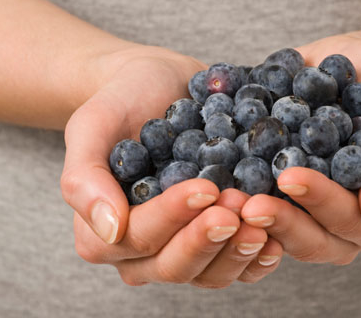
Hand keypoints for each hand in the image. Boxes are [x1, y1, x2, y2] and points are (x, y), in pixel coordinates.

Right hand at [60, 46, 281, 286]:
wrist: (159, 86)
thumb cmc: (121, 102)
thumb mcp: (91, 124)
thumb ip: (84, 177)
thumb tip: (109, 230)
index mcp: (103, 233)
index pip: (138, 238)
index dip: (173, 217)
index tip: (205, 187)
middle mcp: (143, 252)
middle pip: (175, 266)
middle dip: (208, 238)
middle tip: (237, 204)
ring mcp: (182, 249)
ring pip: (209, 275)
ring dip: (237, 251)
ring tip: (261, 218)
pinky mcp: (216, 242)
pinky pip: (237, 268)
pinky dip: (258, 259)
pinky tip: (276, 237)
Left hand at [241, 33, 360, 263]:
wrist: (355, 67)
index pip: (350, 220)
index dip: (321, 202)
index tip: (290, 176)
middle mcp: (341, 228)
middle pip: (310, 240)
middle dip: (280, 221)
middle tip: (246, 202)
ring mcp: (305, 218)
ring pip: (277, 235)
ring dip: (249, 221)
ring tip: (222, 198)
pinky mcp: (276, 201)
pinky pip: (252, 212)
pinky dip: (231, 198)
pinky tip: (207, 181)